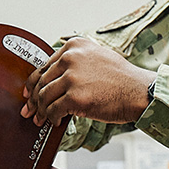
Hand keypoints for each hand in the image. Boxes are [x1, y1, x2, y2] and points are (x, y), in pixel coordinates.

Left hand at [21, 38, 151, 126]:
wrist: (139, 91)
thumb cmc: (122, 79)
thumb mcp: (97, 57)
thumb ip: (76, 62)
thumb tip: (55, 79)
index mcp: (74, 46)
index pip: (46, 65)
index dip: (34, 82)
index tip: (29, 92)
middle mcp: (70, 58)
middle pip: (42, 81)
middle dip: (33, 99)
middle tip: (30, 110)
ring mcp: (72, 77)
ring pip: (44, 96)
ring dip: (41, 111)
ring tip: (42, 119)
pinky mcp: (74, 97)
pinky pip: (53, 110)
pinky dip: (51, 118)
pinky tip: (55, 122)